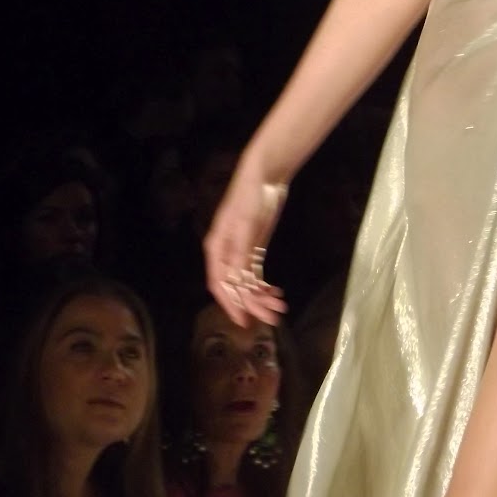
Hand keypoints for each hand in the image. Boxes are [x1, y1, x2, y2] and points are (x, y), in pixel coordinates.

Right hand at [204, 174, 288, 326]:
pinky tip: (274, 293)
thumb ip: (242, 254)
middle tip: (272, 318)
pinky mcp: (254, 247)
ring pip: (247, 282)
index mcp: (217, 248)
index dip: (231, 304)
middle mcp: (225, 254)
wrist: (264, 175)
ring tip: (279, 307)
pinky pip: (255, 273)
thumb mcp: (247, 225)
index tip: (245, 321)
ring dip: (260, 296)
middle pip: (235, 286)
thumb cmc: (250, 197)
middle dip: (252, 303)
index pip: (220, 284)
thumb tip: (239, 282)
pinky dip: (263, 285)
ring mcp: (240, 251)